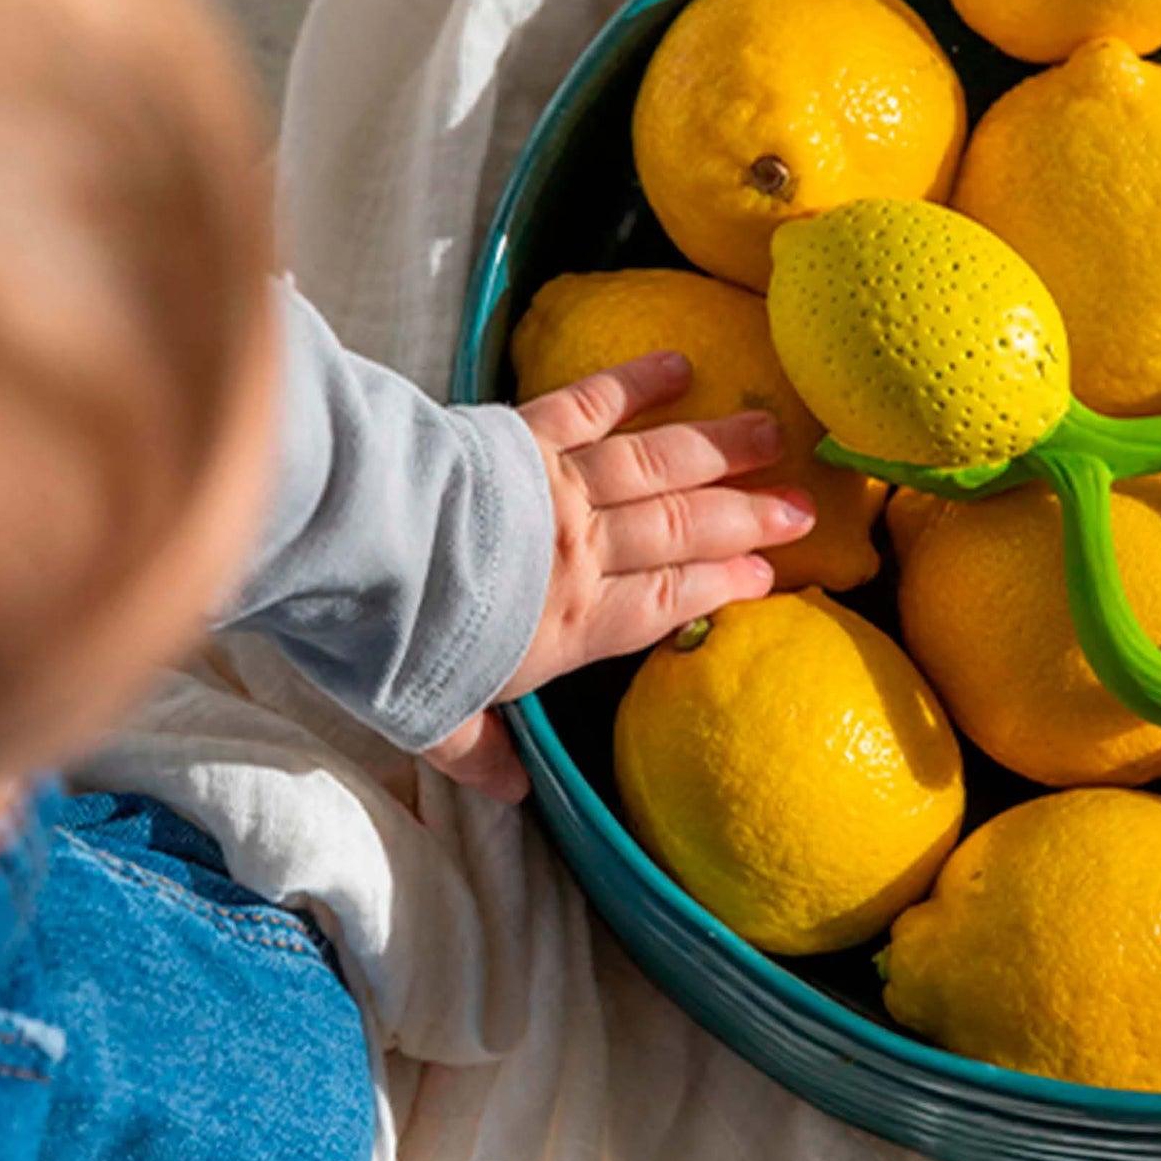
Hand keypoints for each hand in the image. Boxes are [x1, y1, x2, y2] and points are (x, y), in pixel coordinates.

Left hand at [424, 351, 814, 802]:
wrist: (357, 548)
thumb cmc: (393, 639)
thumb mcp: (431, 716)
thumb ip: (478, 749)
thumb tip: (513, 795)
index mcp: (569, 624)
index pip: (667, 602)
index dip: (722, 585)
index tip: (769, 573)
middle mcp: (582, 551)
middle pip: (682, 529)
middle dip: (748, 517)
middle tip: (803, 505)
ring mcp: (558, 487)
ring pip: (658, 465)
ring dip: (721, 449)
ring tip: (775, 433)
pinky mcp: (524, 435)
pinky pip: (592, 405)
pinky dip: (637, 383)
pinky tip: (681, 366)